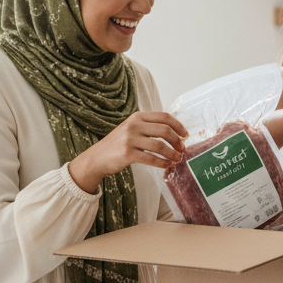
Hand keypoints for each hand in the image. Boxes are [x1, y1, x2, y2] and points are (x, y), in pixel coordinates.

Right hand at [68, 111, 187, 194]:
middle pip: (165, 130)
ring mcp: (130, 139)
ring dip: (172, 154)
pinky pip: (151, 159)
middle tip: (182, 149)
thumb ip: (148, 128)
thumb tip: (174, 134)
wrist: (96, 158)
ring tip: (177, 159)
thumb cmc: (117, 145)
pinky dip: (162, 163)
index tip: (186, 135)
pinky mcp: (127, 154)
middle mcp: (133, 125)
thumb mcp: (131, 129)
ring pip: (160, 146)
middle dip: (177, 141)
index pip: (164, 116)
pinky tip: (167, 166)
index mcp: (137, 117)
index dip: (178, 126)